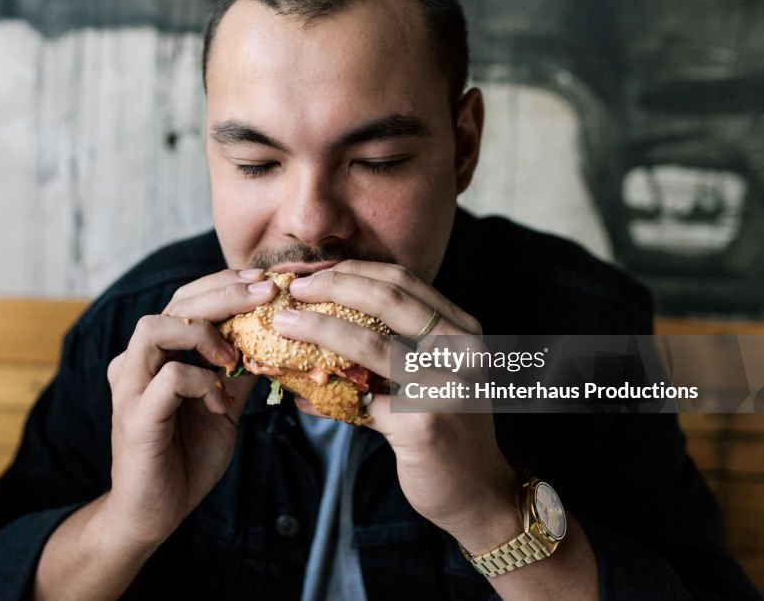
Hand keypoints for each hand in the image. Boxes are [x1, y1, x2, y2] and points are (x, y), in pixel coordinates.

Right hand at [103, 268, 276, 547]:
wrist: (154, 513)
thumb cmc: (186, 457)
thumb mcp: (224, 405)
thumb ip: (238, 372)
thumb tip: (275, 339)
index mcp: (157, 354)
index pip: (187, 299)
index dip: (225, 285)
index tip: (266, 282)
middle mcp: (137, 362)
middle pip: (175, 304)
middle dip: (224, 293)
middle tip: (265, 294)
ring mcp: (130, 387)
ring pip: (155, 328)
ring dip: (203, 333)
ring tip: (232, 356)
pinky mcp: (134, 416)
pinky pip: (168, 379)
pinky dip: (201, 382)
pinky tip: (218, 403)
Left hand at [272, 261, 520, 550]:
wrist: (478, 493)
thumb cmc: (448, 429)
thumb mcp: (432, 375)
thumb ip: (394, 346)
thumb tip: (323, 318)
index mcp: (463, 330)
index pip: (404, 281)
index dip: (355, 270)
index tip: (314, 272)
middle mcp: (462, 351)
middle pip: (389, 298)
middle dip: (334, 286)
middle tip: (295, 288)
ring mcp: (446, 386)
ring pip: (371, 344)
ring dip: (319, 328)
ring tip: (284, 323)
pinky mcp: (423, 423)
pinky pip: (360, 401)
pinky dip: (323, 395)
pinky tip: (297, 393)